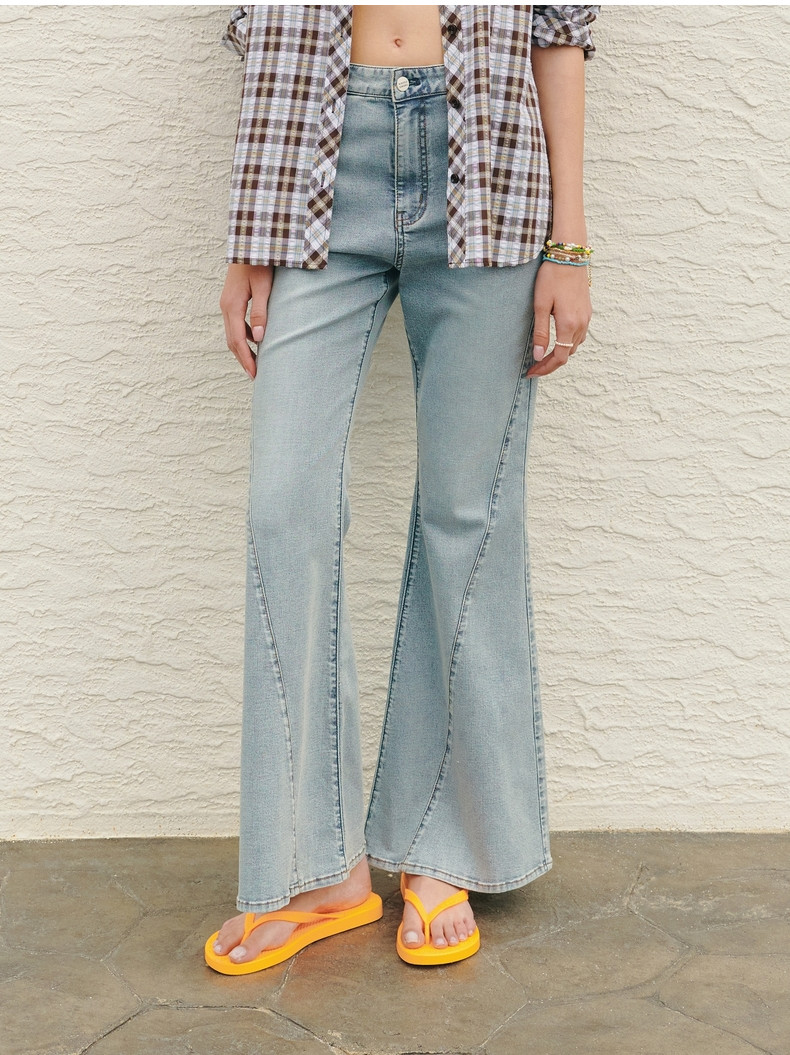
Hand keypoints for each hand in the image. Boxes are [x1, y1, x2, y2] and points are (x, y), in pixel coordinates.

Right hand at [219, 263, 273, 379]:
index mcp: (232, 306)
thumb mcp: (264, 287)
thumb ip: (261, 312)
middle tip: (255, 375)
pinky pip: (235, 324)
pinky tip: (256, 341)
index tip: (255, 374)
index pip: (238, 340)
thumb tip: (258, 338)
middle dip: (243, 359)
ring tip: (255, 363)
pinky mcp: (231, 300)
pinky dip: (243, 337)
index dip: (246, 359)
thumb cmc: (259, 262)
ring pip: (232, 333)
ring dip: (242, 349)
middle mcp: (226, 306)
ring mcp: (227, 303)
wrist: (250, 242)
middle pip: (232, 340)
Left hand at [526, 261, 591, 377]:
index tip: (531, 372)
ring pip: (575, 346)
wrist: (570, 255)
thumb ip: (541, 333)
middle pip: (568, 354)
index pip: (560, 358)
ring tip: (544, 356)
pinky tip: (557, 340)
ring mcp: (586, 317)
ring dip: (561, 354)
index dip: (545, 369)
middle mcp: (581, 324)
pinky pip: (580, 335)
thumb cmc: (552, 277)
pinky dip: (568, 343)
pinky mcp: (587, 311)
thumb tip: (539, 356)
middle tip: (534, 366)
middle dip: (551, 363)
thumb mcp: (540, 306)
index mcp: (568, 324)